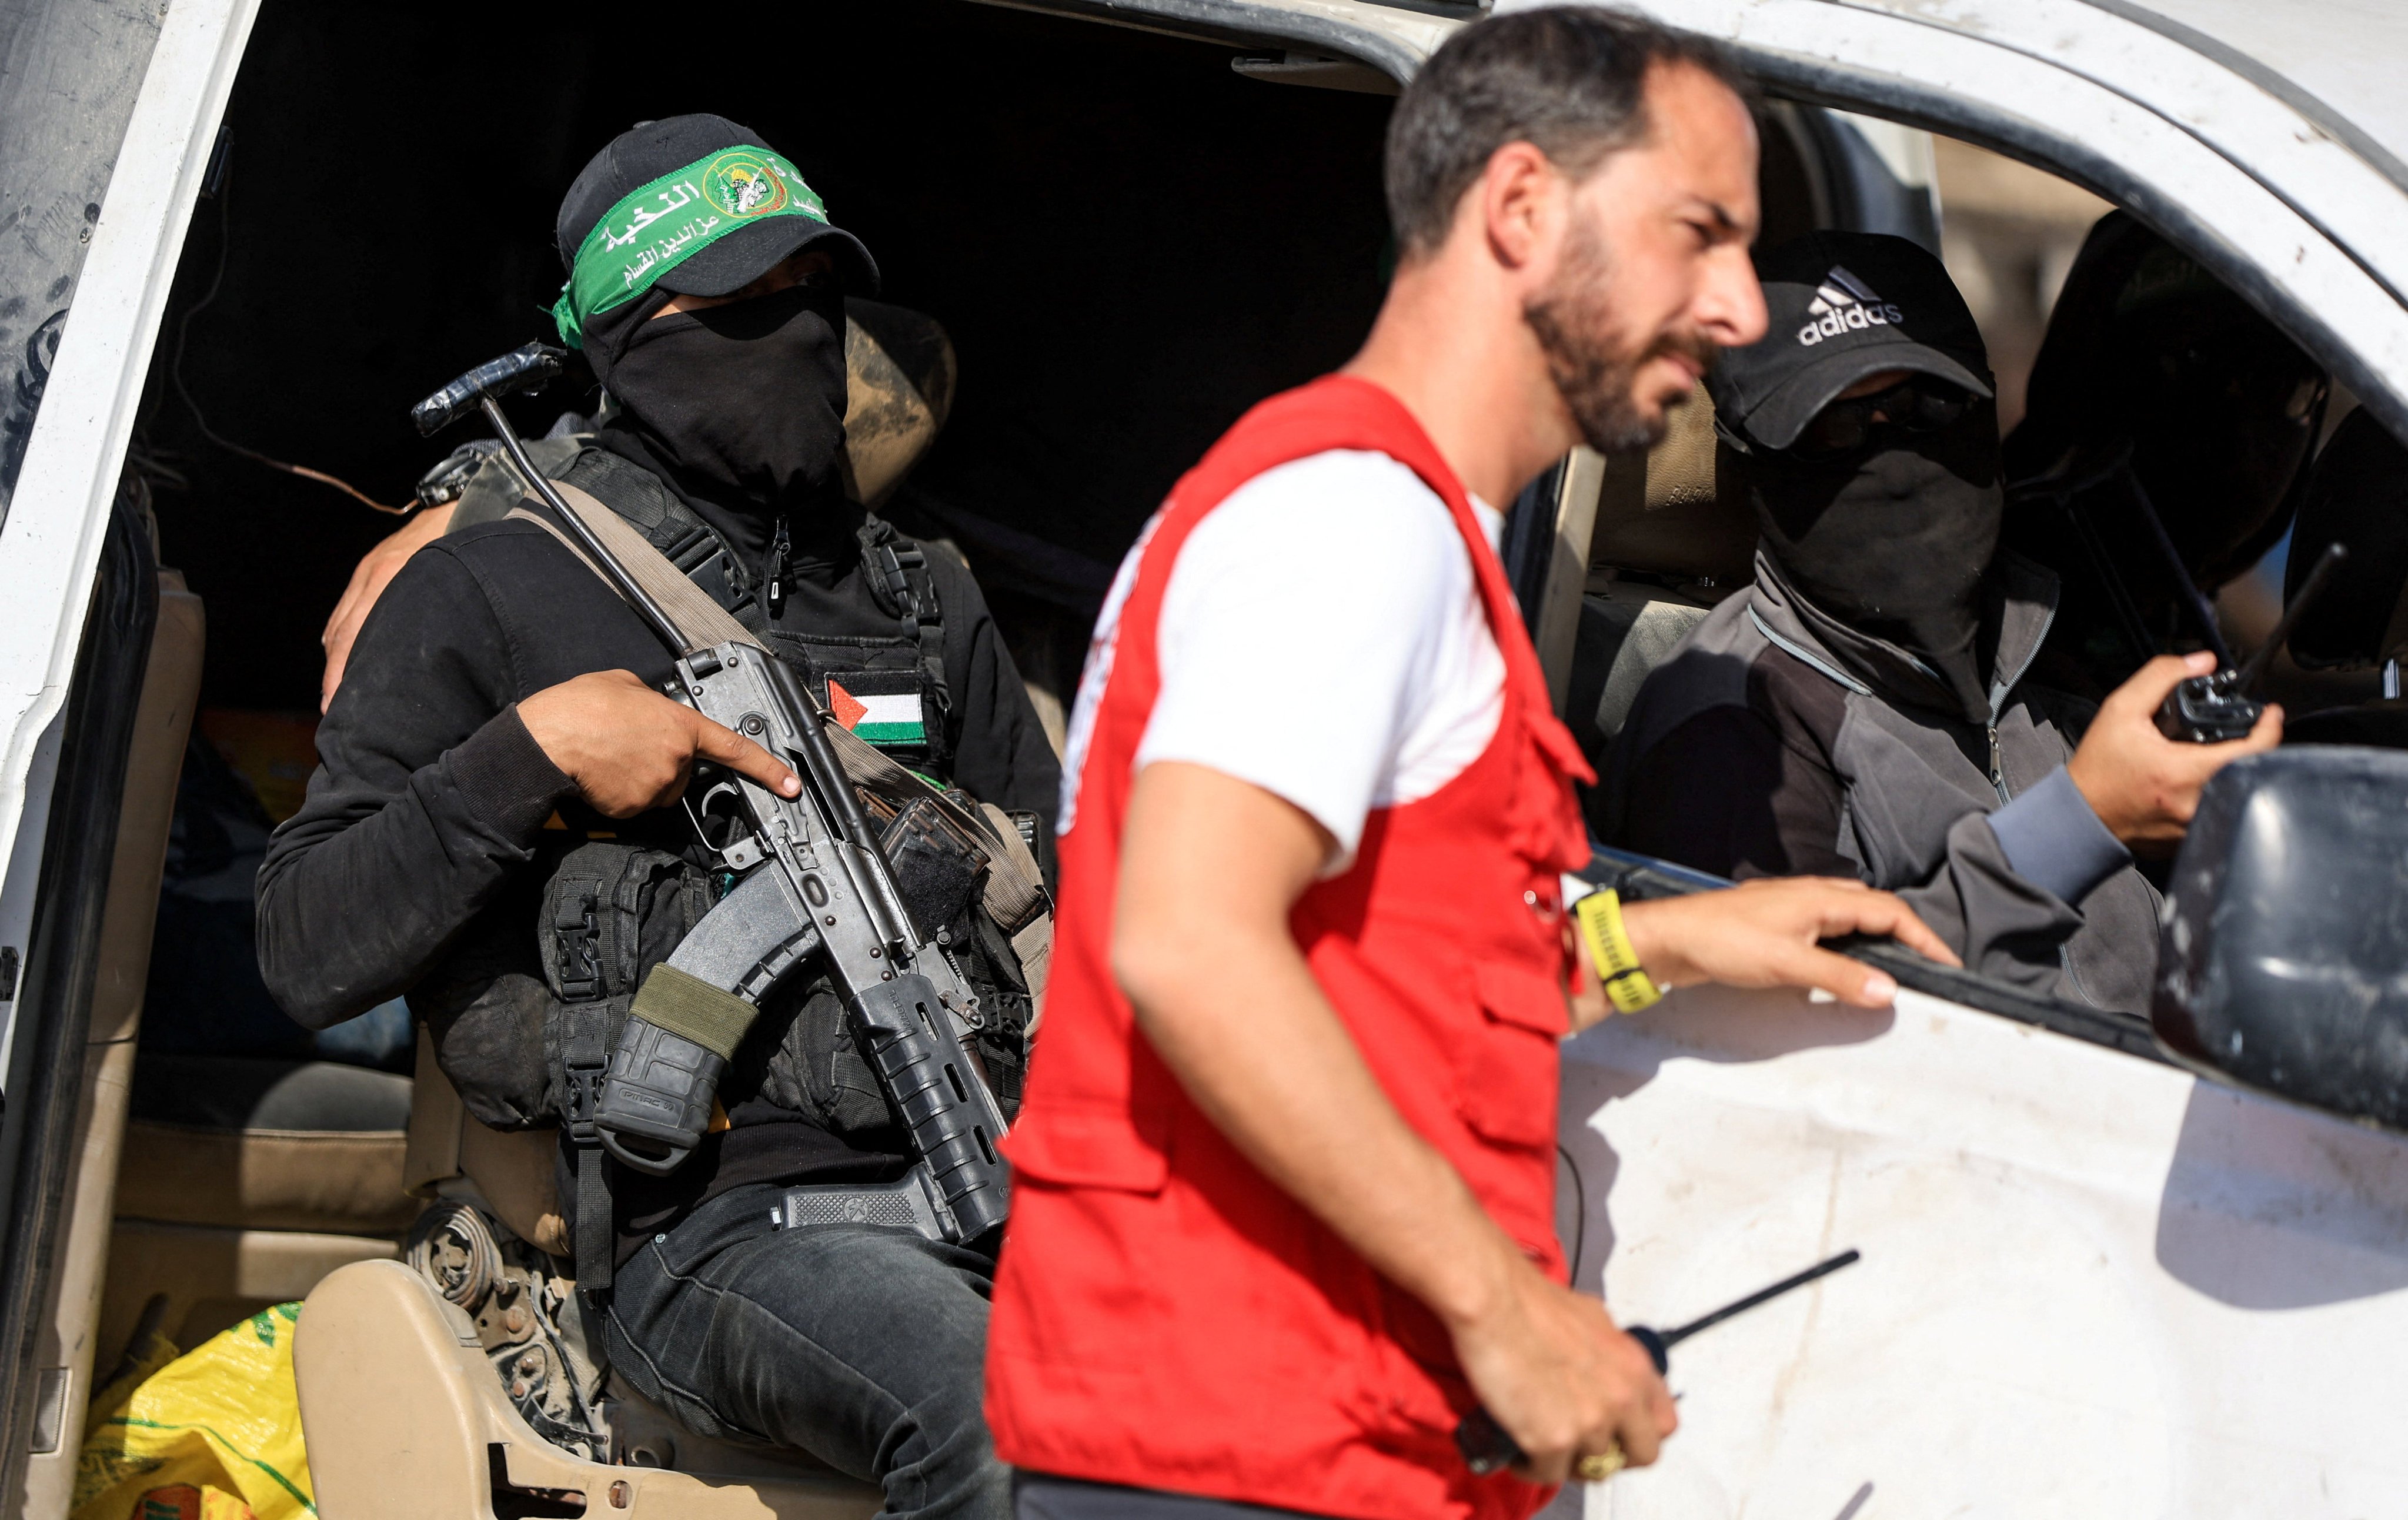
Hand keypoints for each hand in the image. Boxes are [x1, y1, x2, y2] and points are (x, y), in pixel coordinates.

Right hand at [321, 504, 454, 710]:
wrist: (465, 499)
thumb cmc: (469, 542)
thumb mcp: (460, 579)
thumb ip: (449, 614)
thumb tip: (450, 657)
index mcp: (391, 577)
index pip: (356, 634)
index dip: (345, 672)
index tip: (341, 705)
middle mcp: (373, 575)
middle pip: (343, 634)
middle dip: (336, 675)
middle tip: (333, 711)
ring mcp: (368, 570)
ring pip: (341, 623)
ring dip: (337, 658)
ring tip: (336, 693)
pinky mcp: (371, 566)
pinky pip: (347, 607)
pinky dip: (340, 634)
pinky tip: (340, 654)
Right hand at [517, 670, 799, 818]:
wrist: (547, 741)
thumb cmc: (580, 708)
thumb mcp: (626, 685)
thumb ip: (653, 699)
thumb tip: (653, 705)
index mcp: (680, 725)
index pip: (735, 748)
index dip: (768, 768)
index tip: (791, 784)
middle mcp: (676, 760)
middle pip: (683, 771)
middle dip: (662, 759)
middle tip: (627, 742)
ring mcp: (656, 787)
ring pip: (658, 788)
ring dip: (640, 777)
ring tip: (609, 755)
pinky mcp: (634, 809)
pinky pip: (635, 804)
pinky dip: (621, 793)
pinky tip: (602, 774)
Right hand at [1447, 1246, 1675, 1484]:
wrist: (1493, 1301)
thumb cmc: (1530, 1300)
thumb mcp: (1592, 1318)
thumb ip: (1608, 1353)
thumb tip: (1601, 1367)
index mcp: (1634, 1367)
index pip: (1664, 1424)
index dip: (1640, 1434)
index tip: (1621, 1435)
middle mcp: (1621, 1399)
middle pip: (1640, 1456)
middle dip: (1612, 1456)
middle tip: (1583, 1448)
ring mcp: (1590, 1423)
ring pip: (1589, 1467)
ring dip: (1565, 1459)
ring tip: (1539, 1439)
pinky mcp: (1553, 1441)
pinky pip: (1547, 1475)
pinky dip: (1530, 1466)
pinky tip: (1517, 1448)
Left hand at [1621, 876, 1959, 1008]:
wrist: (1671, 938)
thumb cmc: (1722, 941)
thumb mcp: (1787, 964)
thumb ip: (1839, 978)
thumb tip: (1887, 990)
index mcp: (1822, 897)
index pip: (1890, 913)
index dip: (1924, 938)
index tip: (1948, 964)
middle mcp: (1812, 895)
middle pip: (1876, 909)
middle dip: (1908, 935)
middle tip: (1929, 967)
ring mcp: (1795, 908)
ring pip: (1853, 916)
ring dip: (1879, 938)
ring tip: (1898, 967)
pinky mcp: (1779, 924)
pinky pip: (1830, 928)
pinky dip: (1851, 945)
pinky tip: (1847, 965)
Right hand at [2067, 652, 2281, 850]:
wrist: (2081, 815)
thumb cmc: (2098, 769)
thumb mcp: (2120, 711)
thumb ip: (2160, 678)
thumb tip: (2200, 661)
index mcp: (2184, 772)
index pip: (2252, 749)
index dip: (2270, 727)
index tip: (2271, 714)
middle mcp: (2196, 803)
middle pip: (2250, 769)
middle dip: (2251, 747)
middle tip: (2241, 733)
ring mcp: (2196, 826)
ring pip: (2238, 791)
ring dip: (2235, 770)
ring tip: (2217, 756)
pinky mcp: (2192, 839)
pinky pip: (2220, 812)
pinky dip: (2217, 792)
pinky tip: (2197, 782)